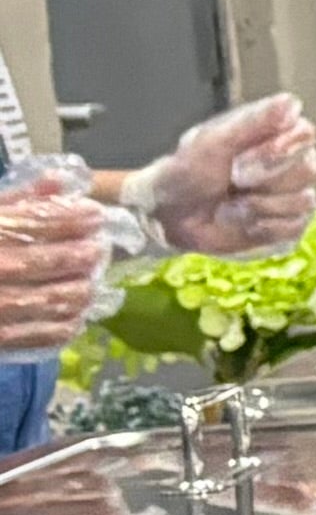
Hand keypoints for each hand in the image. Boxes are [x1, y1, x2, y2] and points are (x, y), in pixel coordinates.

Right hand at [0, 188, 106, 356]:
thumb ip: (17, 200)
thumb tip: (60, 180)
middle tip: (99, 250)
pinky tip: (76, 317)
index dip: (68, 218)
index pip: (30, 224)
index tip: (95, 214)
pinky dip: (63, 326)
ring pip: (44, 300)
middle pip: (39, 261)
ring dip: (77, 292)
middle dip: (76, 255)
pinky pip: (37, 335)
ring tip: (92, 285)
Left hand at [129, 97, 315, 258]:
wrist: (168, 217)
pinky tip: (243, 223)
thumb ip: (254, 121)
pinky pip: (294, 227)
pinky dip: (264, 228)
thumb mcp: (214, 142)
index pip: (306, 133)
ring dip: (260, 206)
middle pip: (308, 169)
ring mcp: (290, 196)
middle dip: (265, 179)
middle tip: (233, 180)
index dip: (284, 147)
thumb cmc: (187, 173)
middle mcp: (288, 163)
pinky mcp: (286, 227)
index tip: (251, 155)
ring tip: (231, 205)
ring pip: (303, 201)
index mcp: (273, 135)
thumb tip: (292, 102)